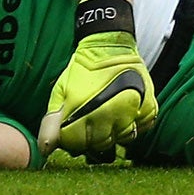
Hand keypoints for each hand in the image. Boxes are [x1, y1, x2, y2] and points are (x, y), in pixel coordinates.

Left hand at [37, 31, 157, 160]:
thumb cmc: (82, 70)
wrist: (109, 45)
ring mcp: (131, 111)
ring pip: (122, 140)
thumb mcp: (61, 91)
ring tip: (107, 117)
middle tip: (89, 125)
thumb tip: (45, 149)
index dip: (72, 141)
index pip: (77, 145)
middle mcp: (109, 113)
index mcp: (84, 110)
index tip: (72, 132)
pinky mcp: (148, 107)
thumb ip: (53, 121)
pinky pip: (141, 129)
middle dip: (92, 140)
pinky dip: (133, 125)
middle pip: (100, 146)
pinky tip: (125, 113)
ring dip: (113, 133)